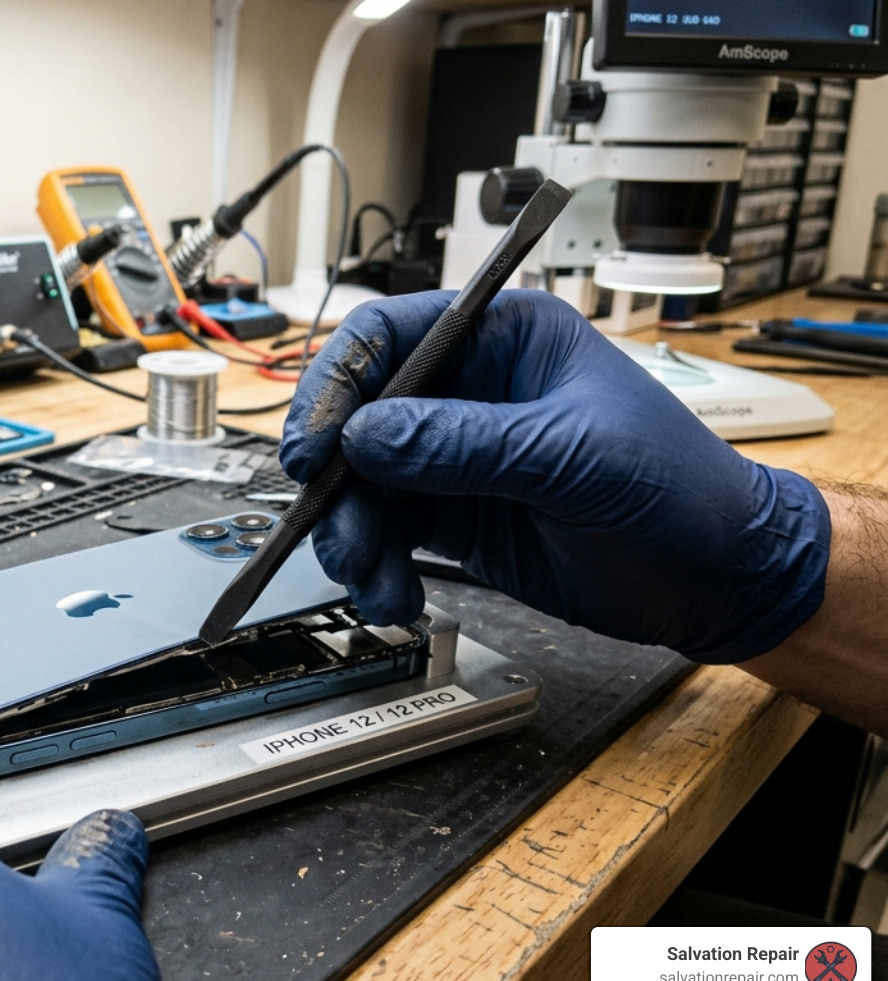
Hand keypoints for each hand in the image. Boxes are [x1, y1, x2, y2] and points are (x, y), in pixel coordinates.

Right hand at [279, 289, 829, 663]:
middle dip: (334, 474)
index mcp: (502, 339)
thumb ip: (463, 444)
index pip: (389, 336)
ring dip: (352, 532)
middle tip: (330, 521)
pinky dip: (377, 566)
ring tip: (370, 577)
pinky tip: (394, 593)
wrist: (716, 575)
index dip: (338, 382)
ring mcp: (455, 456)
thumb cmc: (675, 486)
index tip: (315, 441)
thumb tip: (366, 435)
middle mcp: (467, 390)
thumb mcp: (570, 456)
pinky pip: (387, 532)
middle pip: (358, 414)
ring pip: (362, 482)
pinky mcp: (454, 515)